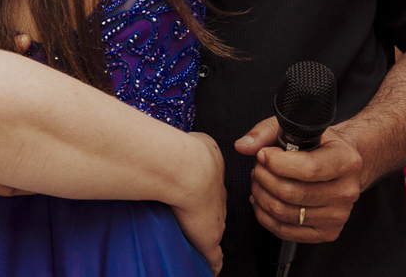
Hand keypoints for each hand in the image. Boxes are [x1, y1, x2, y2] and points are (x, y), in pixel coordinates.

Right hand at [170, 132, 225, 274]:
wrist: (189, 171)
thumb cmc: (189, 155)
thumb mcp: (200, 141)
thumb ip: (200, 144)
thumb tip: (197, 142)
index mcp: (214, 180)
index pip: (215, 193)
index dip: (209, 196)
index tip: (204, 200)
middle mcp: (215, 200)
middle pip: (216, 211)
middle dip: (210, 215)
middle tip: (200, 220)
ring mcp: (212, 220)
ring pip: (213, 231)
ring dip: (207, 236)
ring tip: (200, 243)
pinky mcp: (208, 239)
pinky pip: (213, 257)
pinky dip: (212, 263)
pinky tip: (211, 268)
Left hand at [235, 116, 362, 242]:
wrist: (340, 166)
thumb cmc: (316, 146)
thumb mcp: (294, 129)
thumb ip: (265, 132)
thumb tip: (243, 146)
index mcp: (346, 161)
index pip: (309, 168)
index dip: (277, 162)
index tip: (263, 154)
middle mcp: (346, 191)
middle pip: (291, 192)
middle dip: (263, 177)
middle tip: (259, 167)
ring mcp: (338, 215)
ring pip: (284, 212)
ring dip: (261, 194)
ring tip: (260, 181)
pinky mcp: (327, 232)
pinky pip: (285, 231)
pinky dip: (264, 215)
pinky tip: (263, 199)